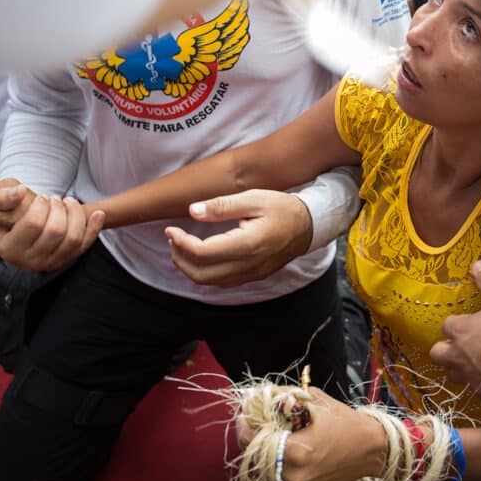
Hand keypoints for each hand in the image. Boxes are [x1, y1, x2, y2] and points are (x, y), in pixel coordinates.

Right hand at [0, 181, 103, 271]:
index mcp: (10, 249)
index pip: (33, 223)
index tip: (42, 196)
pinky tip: (99, 214)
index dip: (41, 205)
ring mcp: (51, 263)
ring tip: (68, 201)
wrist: (18, 241)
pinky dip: (94, 228)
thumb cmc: (6, 221)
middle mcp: (31, 261)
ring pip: (72, 239)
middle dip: (58, 208)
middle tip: (55, 197)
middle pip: (55, 231)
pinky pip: (85, 245)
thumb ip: (3, 199)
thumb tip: (20, 191)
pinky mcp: (67, 260)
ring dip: (75, 215)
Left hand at [166, 189, 313, 286]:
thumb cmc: (282, 208)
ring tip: (183, 247)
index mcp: (248, 244)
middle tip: (173, 240)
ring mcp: (252, 273)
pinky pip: (222, 282)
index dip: (180, 242)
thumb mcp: (253, 199)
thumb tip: (193, 210)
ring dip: (190, 268)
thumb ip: (222, 205)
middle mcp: (249, 264)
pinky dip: (205, 273)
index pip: (202, 253)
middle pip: (201, 274)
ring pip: (210, 282)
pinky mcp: (254, 276)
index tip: (171, 229)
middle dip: (180, 258)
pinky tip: (202, 257)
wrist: (309, 225)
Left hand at [236, 388, 386, 480]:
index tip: (244, 415)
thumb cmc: (345, 423)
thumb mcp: (315, 401)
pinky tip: (289, 454)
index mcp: (296, 452)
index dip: (245, 426)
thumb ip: (284, 398)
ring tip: (277, 438)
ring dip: (267, 455)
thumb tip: (259, 395)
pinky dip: (281, 468)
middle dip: (255, 440)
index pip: (253, 441)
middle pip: (257, 458)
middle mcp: (294, 476)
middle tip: (257, 424)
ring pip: (266, 471)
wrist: (371, 449)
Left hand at [430, 260, 480, 392]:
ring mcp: (467, 376)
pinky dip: (477, 383)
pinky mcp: (479, 393)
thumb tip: (477, 263)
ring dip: (458, 368)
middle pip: (437, 353)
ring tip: (474, 364)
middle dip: (445, 350)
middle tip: (462, 347)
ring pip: (450, 373)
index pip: (447, 325)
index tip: (469, 323)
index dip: (456, 324)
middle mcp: (458, 354)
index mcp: (461, 329)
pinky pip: (471, 388)